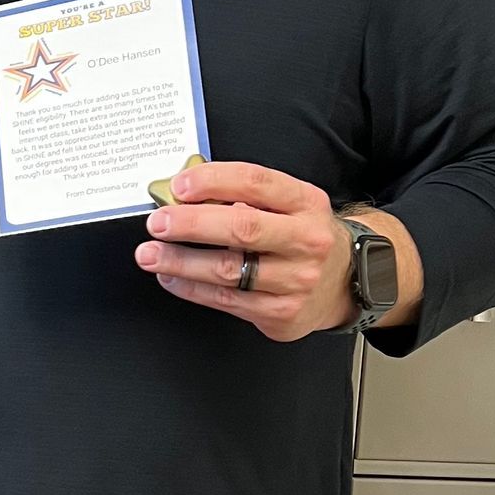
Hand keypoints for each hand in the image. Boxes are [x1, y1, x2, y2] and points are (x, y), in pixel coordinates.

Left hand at [134, 162, 351, 342]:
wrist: (344, 283)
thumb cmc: (302, 237)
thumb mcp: (289, 205)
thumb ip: (245, 196)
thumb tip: (185, 194)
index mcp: (305, 203)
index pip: (256, 182)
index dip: (213, 181)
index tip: (179, 185)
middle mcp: (305, 240)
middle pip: (242, 228)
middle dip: (191, 224)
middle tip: (158, 222)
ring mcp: (296, 280)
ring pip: (228, 271)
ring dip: (180, 261)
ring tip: (150, 254)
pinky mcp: (281, 312)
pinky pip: (226, 301)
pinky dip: (191, 288)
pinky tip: (171, 277)